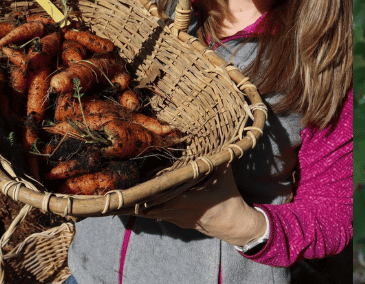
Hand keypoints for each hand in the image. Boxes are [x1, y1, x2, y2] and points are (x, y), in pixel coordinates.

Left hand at [141, 164, 266, 246]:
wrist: (235, 225)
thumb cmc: (230, 199)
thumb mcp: (226, 178)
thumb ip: (219, 160)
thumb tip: (217, 140)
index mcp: (196, 200)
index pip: (171, 198)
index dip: (156, 193)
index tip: (142, 185)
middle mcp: (186, 212)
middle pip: (158, 207)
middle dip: (143, 200)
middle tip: (129, 190)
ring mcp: (182, 220)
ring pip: (157, 213)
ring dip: (145, 205)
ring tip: (130, 196)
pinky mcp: (180, 223)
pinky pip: (162, 216)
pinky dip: (153, 209)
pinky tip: (142, 202)